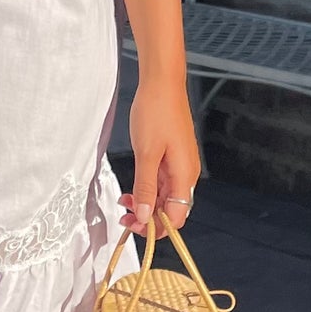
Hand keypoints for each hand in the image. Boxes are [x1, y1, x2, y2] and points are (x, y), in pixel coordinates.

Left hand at [118, 75, 200, 237]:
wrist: (162, 83)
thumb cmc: (156, 112)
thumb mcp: (146, 154)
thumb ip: (146, 187)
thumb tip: (146, 216)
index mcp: (184, 175)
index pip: (177, 217)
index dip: (156, 228)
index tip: (134, 226)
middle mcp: (186, 173)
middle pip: (171, 209)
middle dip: (148, 217)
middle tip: (124, 215)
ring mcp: (180, 165)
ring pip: (165, 196)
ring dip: (146, 203)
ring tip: (124, 202)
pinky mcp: (172, 156)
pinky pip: (162, 182)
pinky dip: (147, 188)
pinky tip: (132, 188)